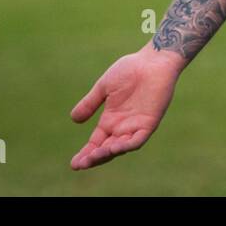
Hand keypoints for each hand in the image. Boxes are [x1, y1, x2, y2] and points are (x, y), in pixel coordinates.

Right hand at [69, 46, 184, 169]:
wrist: (152, 60)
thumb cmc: (130, 70)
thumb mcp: (104, 87)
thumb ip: (90, 103)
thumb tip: (73, 119)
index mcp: (110, 120)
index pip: (96, 143)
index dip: (85, 154)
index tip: (73, 164)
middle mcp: (122, 127)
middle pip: (106, 149)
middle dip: (93, 158)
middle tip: (80, 164)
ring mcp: (136, 126)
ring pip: (120, 147)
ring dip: (107, 154)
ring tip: (93, 156)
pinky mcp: (149, 122)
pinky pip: (138, 139)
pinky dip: (126, 145)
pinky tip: (114, 147)